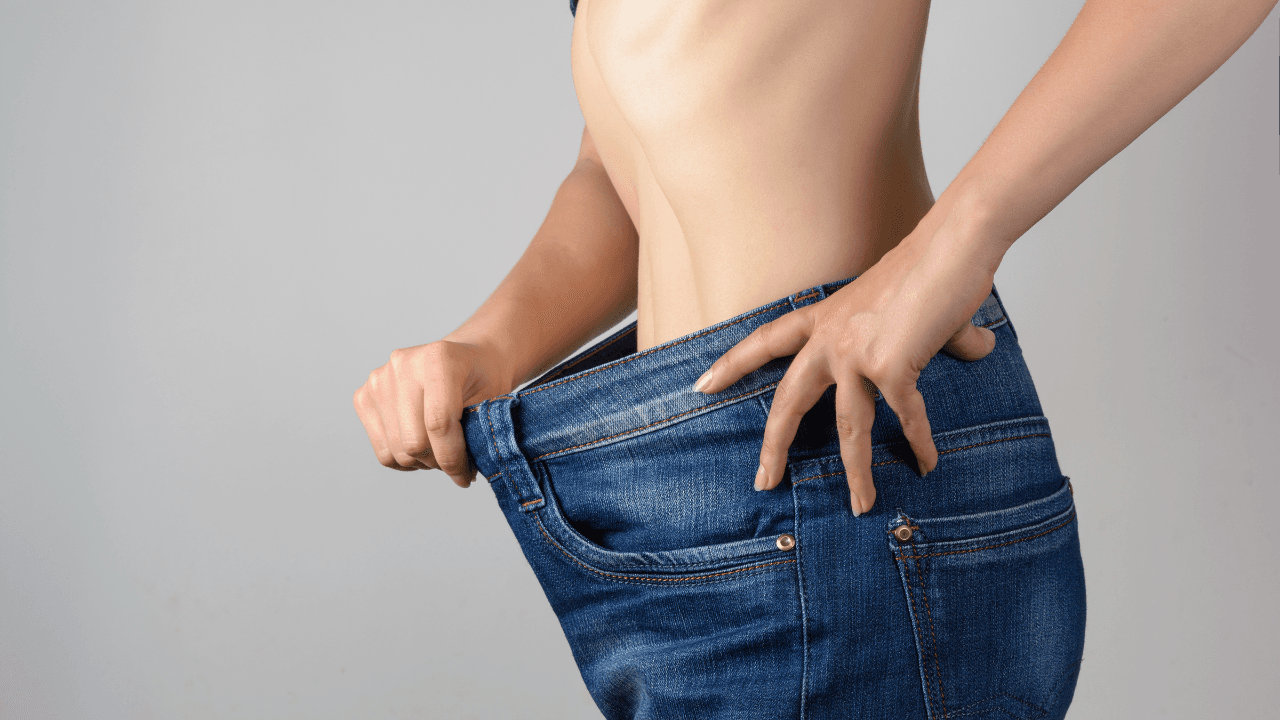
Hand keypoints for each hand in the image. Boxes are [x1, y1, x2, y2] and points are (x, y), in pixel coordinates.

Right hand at [353, 339, 514, 486]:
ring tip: (439, 451)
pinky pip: (382, 451)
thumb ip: (476, 433)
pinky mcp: (364, 396)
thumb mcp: (491, 400)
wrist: (461, 359)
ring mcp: (379, 380)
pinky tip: (421, 446)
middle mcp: (403, 365)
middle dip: (439, 462)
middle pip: (413, 442)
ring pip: (396, 452)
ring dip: (421, 463)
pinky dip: (403, 460)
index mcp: (438, 358)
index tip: (465, 476)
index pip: (438, 424)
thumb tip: (461, 475)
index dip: (452, 459)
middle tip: (455, 462)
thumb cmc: (480, 380)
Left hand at [693, 226, 1002, 514]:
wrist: (954, 244)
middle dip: (775, 446)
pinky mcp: (890, 366)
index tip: (700, 385)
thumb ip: (931, 337)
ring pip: (849, 427)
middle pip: (789, 400)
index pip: (766, 341)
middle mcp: (831, 339)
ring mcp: (856, 354)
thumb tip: (977, 348)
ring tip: (860, 506)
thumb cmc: (936, 265)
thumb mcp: (912, 306)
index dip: (733, 364)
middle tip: (762, 482)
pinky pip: (904, 418)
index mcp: (825, 319)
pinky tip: (927, 464)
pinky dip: (920, 443)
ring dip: (857, 473)